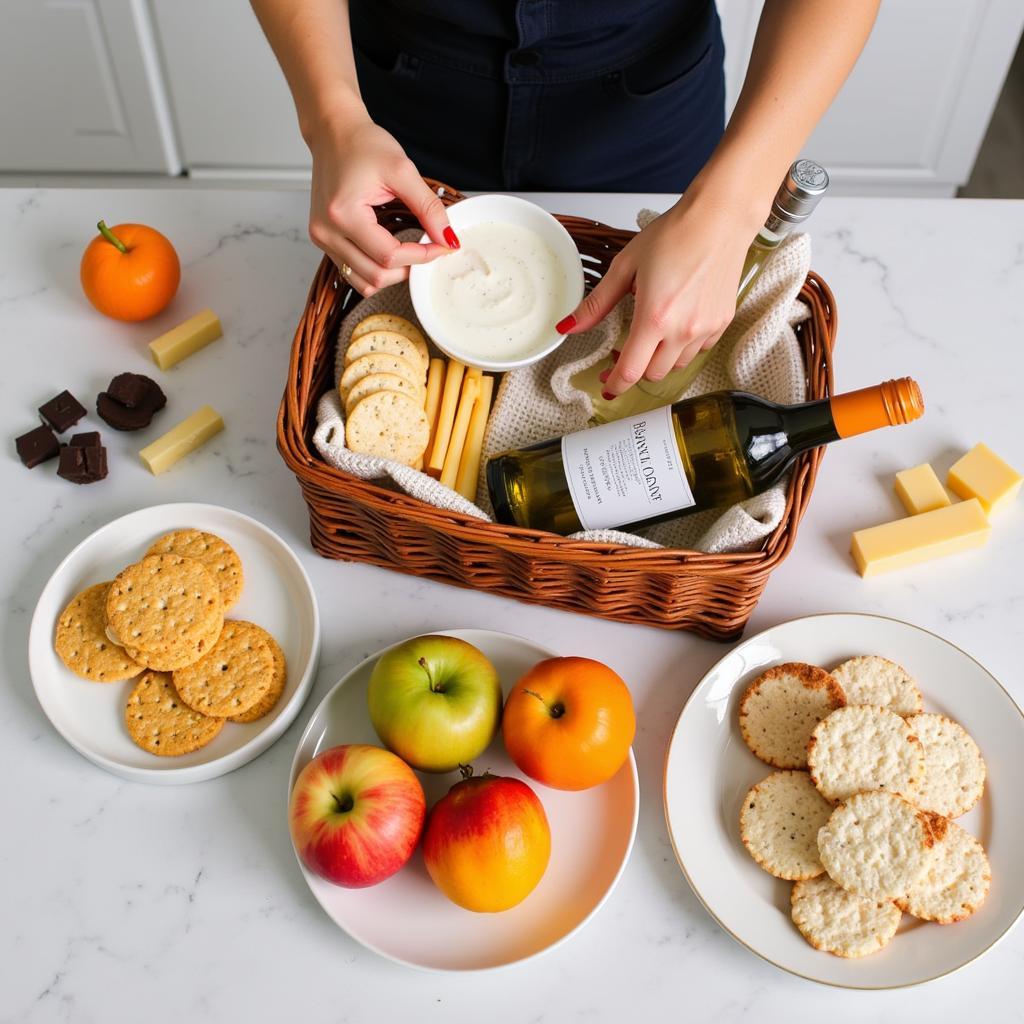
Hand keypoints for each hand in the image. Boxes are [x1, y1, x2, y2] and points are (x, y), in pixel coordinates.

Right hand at [306, 111, 456, 294]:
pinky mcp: (323, 240)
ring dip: (392, 275)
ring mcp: (321, 239)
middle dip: (408, 268)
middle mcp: (326, 231)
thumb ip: (428, 207)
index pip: (389, 255)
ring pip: (364, 282)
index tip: (442, 247)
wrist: (334, 133)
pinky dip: (375, 271)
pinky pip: (353, 273)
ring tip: (410, 254)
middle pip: (376, 275)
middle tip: (428, 250)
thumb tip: (448, 239)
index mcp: (343, 213)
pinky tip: (391, 253)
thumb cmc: (362, 145)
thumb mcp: (403, 170)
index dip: (421, 256)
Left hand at [557, 187, 757, 398]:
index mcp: (654, 317)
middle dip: (634, 369)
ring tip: (650, 335)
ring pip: (675, 366)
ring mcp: (705, 329)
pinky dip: (682, 348)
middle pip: (652, 374)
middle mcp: (682, 330)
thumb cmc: (675, 235)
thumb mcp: (625, 266)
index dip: (615, 384)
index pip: (630, 371)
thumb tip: (568, 327)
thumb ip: (596, 304)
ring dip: (658, 359)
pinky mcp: (721, 323)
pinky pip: (697, 351)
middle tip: (624, 351)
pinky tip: (675, 326)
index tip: (607, 385)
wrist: (719, 219)